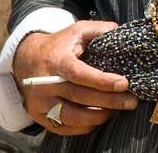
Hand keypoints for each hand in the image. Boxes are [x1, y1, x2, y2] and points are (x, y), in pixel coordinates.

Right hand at [13, 21, 136, 134]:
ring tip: (115, 111)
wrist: (26, 59)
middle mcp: (45, 84)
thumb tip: (120, 32)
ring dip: (96, 117)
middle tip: (131, 102)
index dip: (102, 80)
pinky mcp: (38, 115)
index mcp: (56, 61)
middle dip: (109, 101)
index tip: (124, 83)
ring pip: (70, 116)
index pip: (79, 74)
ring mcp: (40, 102)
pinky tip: (98, 119)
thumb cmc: (60, 45)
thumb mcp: (77, 30)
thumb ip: (100, 29)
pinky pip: (62, 127)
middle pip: (79, 96)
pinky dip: (82, 127)